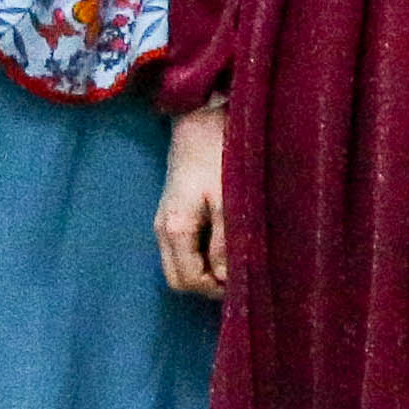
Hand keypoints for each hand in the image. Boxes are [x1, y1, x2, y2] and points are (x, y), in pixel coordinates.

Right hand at [154, 104, 229, 297]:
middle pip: (179, 278)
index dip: (215, 289)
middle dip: (208, 284)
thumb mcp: (229, 200)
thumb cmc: (219, 155)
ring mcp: (165, 221)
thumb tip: (227, 277)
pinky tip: (226, 243)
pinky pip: (183, 247)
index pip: (188, 280)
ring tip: (238, 261)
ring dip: (206, 269)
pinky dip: (202, 254)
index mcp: (175, 229)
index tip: (245, 285)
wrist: (200, 118)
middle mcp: (163, 230)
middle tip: (243, 277)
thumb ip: (226, 241)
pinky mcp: (173, 211)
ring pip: (180, 263)